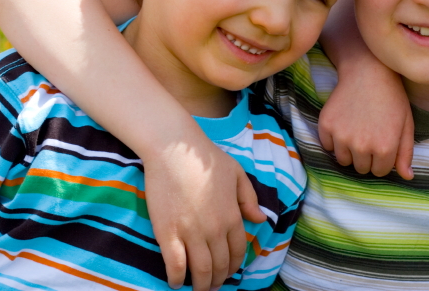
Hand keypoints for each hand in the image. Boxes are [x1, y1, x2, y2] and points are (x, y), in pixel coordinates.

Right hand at [142, 133, 266, 289]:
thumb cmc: (207, 158)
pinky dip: (177, 279)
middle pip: (220, 265)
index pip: (238, 252)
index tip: (228, 272)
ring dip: (201, 285)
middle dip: (218, 280)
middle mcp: (215, 229)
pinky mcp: (168, 233)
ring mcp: (191, 233)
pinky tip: (176, 283)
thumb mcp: (237, 174)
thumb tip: (260, 220)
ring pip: (201, 270)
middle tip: (213, 285)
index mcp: (233, 216)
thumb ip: (249, 199)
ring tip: (198, 289)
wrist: (176, 150)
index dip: (234, 266)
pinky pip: (175, 265)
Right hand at [318, 64, 413, 178]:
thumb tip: (407, 177)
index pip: (380, 172)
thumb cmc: (392, 98)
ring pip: (343, 160)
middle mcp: (362, 146)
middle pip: (361, 169)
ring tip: (357, 129)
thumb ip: (406, 154)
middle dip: (366, 157)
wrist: (368, 72)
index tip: (382, 143)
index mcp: (385, 148)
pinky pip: (328, 146)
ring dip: (350, 151)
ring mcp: (342, 137)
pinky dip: (334, 140)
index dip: (382, 159)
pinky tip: (345, 123)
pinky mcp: (326, 126)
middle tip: (370, 134)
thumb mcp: (406, 125)